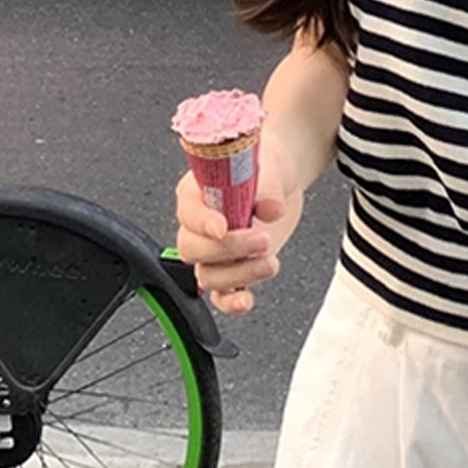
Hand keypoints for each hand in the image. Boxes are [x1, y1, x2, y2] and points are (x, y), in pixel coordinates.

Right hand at [173, 133, 303, 314]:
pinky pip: (220, 295)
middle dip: (227, 250)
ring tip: (269, 261)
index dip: (203, 223)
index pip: (189, 213)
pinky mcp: (232, 268)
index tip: (223, 226)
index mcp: (196, 193)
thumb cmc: (263, 165)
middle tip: (261, 238)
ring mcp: (214, 251)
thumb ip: (267, 186)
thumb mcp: (268, 165)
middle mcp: (200, 225)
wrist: (279, 178)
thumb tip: (271, 208)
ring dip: (237, 275)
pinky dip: (231, 303)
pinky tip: (247, 299)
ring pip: (207, 275)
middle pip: (193, 249)